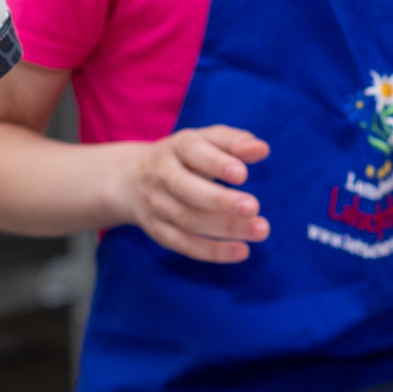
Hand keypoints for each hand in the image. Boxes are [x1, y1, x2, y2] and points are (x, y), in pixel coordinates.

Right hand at [114, 126, 271, 261]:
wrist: (130, 179)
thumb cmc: (185, 157)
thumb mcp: (205, 140)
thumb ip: (234, 142)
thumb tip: (262, 150)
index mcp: (176, 148)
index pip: (193, 152)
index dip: (216, 163)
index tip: (243, 174)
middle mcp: (162, 176)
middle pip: (186, 190)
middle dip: (220, 201)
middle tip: (253, 207)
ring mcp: (157, 205)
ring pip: (188, 220)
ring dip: (225, 228)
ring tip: (260, 230)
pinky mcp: (158, 231)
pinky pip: (184, 244)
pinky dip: (212, 251)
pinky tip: (242, 251)